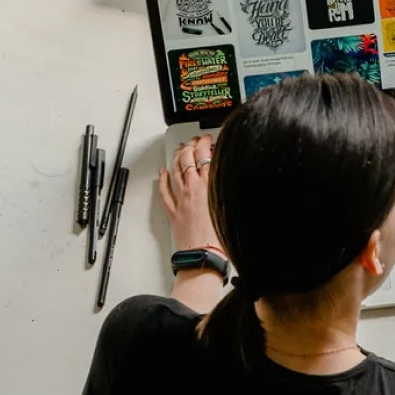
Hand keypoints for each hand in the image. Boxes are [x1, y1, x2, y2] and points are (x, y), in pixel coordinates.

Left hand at [159, 135, 221, 252]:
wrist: (205, 254)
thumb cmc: (221, 237)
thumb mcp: (232, 205)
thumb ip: (229, 187)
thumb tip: (231, 177)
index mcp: (210, 184)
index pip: (205, 155)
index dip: (205, 143)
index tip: (208, 139)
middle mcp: (193, 188)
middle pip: (188, 159)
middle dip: (191, 146)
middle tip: (194, 141)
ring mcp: (181, 198)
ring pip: (175, 170)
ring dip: (177, 157)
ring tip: (180, 150)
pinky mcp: (174, 211)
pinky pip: (164, 191)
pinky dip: (162, 179)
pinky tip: (162, 173)